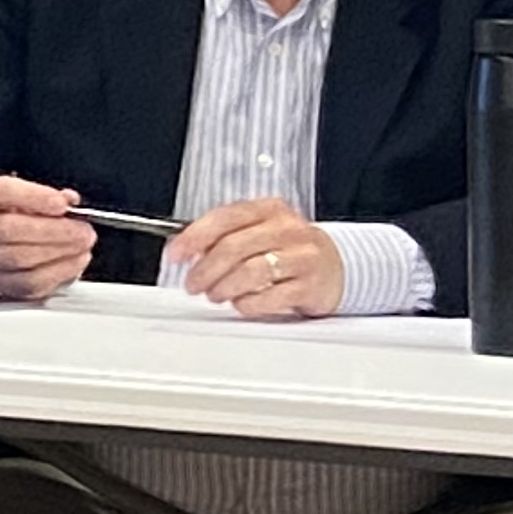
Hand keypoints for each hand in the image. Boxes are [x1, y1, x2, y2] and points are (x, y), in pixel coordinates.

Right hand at [0, 175, 97, 302]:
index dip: (34, 198)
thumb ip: (51, 196)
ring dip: (61, 252)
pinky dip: (61, 271)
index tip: (62, 204)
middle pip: (11, 230)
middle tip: (83, 231)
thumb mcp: (32, 198)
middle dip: (55, 231)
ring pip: (22, 258)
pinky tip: (76, 261)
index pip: (2, 193)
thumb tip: (69, 200)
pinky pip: (33, 282)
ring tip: (83, 245)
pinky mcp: (5, 284)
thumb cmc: (19, 219)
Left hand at [168, 196, 341, 318]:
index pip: (224, 218)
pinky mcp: (311, 285)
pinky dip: (248, 303)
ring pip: (251, 271)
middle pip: (233, 247)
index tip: (175, 254)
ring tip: (215, 295)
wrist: (337, 267)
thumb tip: (185, 250)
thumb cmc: (287, 249)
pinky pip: (271, 296)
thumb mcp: (259, 232)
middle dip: (205, 269)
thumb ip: (225, 236)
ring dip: (224, 287)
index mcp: (268, 209)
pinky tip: (241, 303)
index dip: (193, 237)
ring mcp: (302, 256)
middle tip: (193, 284)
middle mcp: (287, 229)